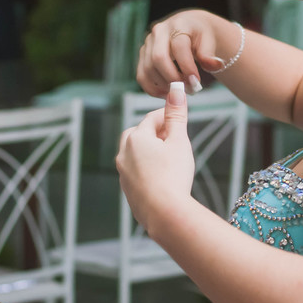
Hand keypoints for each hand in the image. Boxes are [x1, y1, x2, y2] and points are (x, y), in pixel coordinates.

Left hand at [116, 83, 196, 230]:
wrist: (164, 213)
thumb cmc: (173, 175)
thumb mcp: (179, 141)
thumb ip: (176, 115)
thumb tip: (176, 89)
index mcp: (136, 138)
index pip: (151, 119)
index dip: (167, 115)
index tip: (178, 115)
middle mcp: (124, 153)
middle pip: (137, 134)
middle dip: (153, 132)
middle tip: (171, 136)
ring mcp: (123, 173)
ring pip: (134, 154)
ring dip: (148, 151)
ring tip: (166, 156)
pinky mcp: (127, 190)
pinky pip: (135, 172)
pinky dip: (146, 168)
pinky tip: (160, 176)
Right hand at [137, 10, 233, 96]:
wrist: (190, 29)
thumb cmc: (201, 35)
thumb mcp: (210, 41)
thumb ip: (209, 55)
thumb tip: (214, 65)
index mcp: (178, 24)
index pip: (178, 47)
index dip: (186, 67)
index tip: (196, 82)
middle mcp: (159, 32)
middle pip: (158, 58)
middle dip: (173, 78)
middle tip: (188, 90)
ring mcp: (148, 43)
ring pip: (148, 69)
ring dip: (164, 85)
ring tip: (181, 91)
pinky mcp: (143, 55)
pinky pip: (142, 76)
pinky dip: (153, 89)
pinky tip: (167, 93)